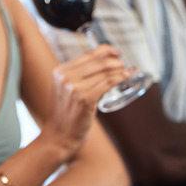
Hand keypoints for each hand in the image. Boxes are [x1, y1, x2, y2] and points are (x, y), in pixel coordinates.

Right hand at [40, 44, 130, 158]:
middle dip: (115, 61)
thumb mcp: (65, 89)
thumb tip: (104, 64)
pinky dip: (119, 78)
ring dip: (120, 70)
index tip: (116, 52)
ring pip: (104, 72)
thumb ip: (78, 76)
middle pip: (98, 61)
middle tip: (123, 65)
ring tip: (127, 71)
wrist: (59, 136)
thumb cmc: (66, 114)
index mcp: (60, 71)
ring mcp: (74, 87)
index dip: (106, 50)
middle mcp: (65, 77)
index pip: (88, 54)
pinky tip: (125, 77)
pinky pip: (107, 83)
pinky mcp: (84, 98)